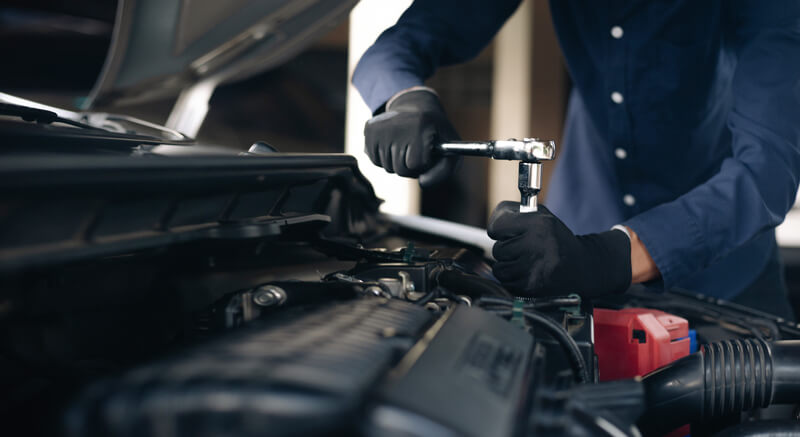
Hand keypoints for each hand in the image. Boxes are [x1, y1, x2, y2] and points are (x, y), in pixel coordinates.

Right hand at [364, 89, 460, 186]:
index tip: (428, 151)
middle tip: (416, 150)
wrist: (417, 108)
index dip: (423, 164)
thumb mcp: (450, 150)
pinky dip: (385, 159)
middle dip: (410, 166)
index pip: (415, 165)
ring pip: (387, 167)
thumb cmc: (436, 134)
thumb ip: (443, 171)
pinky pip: (375, 161)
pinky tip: (393, 144)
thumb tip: (422, 183)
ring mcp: (381, 126)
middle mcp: (397, 124)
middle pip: (399, 169)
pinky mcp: (369, 128)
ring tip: (405, 145)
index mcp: (420, 125)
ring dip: (397, 163)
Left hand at [486, 201, 631, 296]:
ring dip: (508, 266)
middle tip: (523, 249)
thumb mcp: (542, 216)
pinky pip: (506, 283)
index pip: (496, 226)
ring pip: (499, 269)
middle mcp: (536, 245)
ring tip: (525, 262)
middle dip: (507, 250)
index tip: (505, 232)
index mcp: (538, 224)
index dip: (499, 229)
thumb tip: (493, 223)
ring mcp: (533, 268)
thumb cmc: (556, 239)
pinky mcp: (532, 287)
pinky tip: (528, 273)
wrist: (582, 267)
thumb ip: (514, 213)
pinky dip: (513, 280)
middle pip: (498, 250)